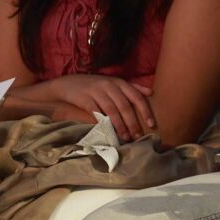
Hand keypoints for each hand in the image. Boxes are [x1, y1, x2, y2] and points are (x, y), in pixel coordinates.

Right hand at [39, 74, 155, 142]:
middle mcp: (110, 85)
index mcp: (120, 82)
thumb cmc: (95, 86)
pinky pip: (96, 112)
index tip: (152, 124)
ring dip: (120, 126)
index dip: (145, 111)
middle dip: (133, 123)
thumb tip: (151, 92)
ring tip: (125, 137)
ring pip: (112, 110)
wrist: (68, 84)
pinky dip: (103, 123)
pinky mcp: (85, 98)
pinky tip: (108, 132)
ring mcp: (97, 91)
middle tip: (138, 136)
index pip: (136, 97)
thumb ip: (132, 87)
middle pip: (125, 106)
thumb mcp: (114, 83)